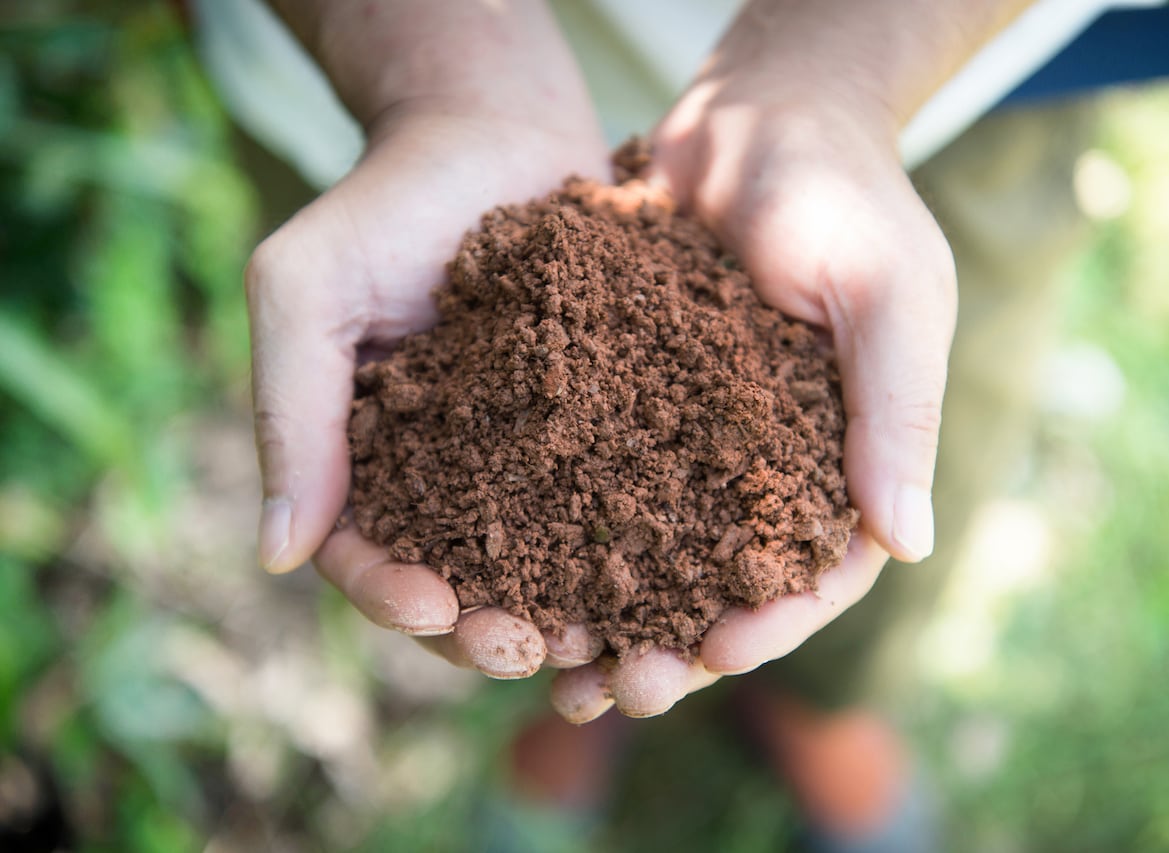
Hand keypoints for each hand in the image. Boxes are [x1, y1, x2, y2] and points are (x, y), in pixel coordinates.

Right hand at [246, 96, 610, 674]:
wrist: (498, 131)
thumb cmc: (388, 202)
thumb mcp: (308, 290)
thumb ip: (288, 411)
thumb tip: (276, 556)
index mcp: (364, 464)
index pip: (363, 558)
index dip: (391, 597)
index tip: (432, 608)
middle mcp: (447, 480)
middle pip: (459, 588)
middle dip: (486, 632)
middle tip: (528, 650)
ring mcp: (528, 463)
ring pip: (544, 571)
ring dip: (566, 617)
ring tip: (604, 641)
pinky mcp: (602, 433)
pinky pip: (617, 507)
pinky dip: (635, 554)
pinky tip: (667, 577)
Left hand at [551, 24, 958, 720]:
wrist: (755, 116)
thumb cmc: (840, 192)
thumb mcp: (886, 291)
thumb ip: (896, 410)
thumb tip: (909, 544)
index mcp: (849, 455)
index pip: (823, 569)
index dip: (775, 620)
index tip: (718, 652)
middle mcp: (772, 465)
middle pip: (730, 584)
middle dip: (682, 646)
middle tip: (623, 689)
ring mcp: (700, 441)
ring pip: (658, 555)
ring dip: (613, 618)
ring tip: (558, 667)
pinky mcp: (635, 406)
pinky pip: (599, 487)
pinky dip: (564, 537)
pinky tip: (516, 576)